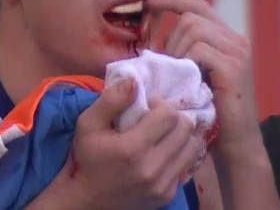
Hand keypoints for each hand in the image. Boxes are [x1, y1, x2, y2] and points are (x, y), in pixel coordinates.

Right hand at [58, 79, 201, 209]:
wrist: (87, 201)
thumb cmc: (86, 158)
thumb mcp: (88, 124)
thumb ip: (111, 100)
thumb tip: (134, 81)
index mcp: (132, 148)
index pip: (168, 114)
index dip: (160, 105)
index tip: (147, 108)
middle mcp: (151, 168)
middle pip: (185, 128)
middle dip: (173, 117)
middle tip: (157, 119)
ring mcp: (162, 185)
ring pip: (192, 146)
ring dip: (179, 135)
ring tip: (162, 135)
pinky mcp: (167, 195)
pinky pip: (185, 165)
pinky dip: (176, 155)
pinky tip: (159, 154)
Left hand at [146, 0, 259, 151]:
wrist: (235, 142)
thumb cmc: (209, 110)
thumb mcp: (193, 74)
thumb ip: (182, 52)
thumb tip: (155, 37)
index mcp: (226, 37)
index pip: (197, 5)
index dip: (171, 0)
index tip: (148, 4)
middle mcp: (236, 39)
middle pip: (192, 16)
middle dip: (170, 36)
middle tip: (167, 64)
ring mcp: (237, 51)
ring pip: (194, 29)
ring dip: (176, 50)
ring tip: (177, 75)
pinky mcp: (234, 67)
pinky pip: (199, 49)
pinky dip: (186, 62)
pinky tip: (186, 80)